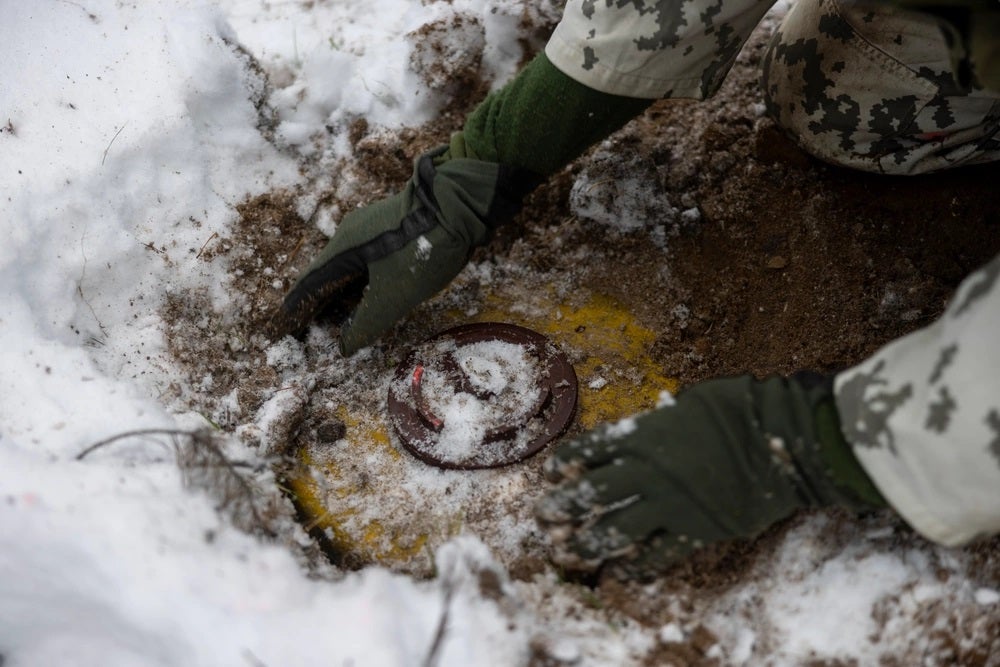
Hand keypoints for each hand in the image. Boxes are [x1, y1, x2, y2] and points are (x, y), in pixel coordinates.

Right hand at [270, 143, 538, 354]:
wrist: (459, 204)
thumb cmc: (421, 251)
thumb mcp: (393, 296)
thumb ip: (366, 323)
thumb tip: (344, 346)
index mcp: (343, 250)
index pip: (311, 283)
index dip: (298, 306)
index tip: (284, 324)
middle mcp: (351, 236)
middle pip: (326, 275)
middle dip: (316, 302)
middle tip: (305, 326)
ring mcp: (372, 229)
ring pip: (348, 268)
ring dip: (340, 293)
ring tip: (333, 318)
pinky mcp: (392, 229)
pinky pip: (365, 261)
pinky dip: (358, 282)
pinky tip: (366, 295)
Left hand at [534, 374, 884, 578]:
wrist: (784, 441)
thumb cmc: (739, 409)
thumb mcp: (689, 402)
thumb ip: (658, 422)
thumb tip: (642, 432)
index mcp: (642, 434)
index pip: (588, 450)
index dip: (566, 463)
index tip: (553, 473)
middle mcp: (647, 471)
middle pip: (591, 493)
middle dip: (562, 507)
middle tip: (542, 518)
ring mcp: (669, 503)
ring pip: (615, 530)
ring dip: (586, 543)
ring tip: (564, 552)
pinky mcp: (694, 530)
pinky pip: (657, 555)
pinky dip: (636, 566)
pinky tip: (618, 574)